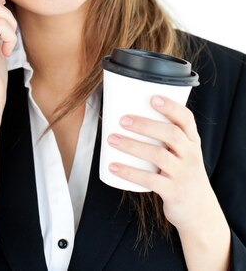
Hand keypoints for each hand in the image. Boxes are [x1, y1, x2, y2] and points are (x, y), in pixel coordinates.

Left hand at [107, 96, 219, 231]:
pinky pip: (150, 180)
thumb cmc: (183, 174)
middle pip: (171, 134)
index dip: (171, 107)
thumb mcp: (184, 153)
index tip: (152, 98)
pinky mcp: (173, 192)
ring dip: (132, 146)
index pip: (186, 119)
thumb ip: (166, 136)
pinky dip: (129, 172)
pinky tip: (113, 166)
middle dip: (145, 125)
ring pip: (158, 155)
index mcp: (192, 141)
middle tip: (123, 120)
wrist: (200, 211)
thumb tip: (129, 113)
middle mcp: (190, 155)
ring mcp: (183, 174)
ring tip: (112, 139)